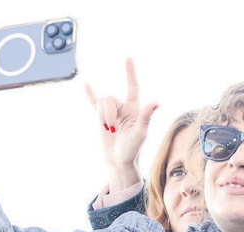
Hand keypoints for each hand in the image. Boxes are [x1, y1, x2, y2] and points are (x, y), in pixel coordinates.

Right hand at [84, 58, 158, 190]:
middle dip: (107, 113)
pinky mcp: (102, 118)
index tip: (128, 59)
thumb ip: (146, 116)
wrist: (119, 161)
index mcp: (135, 109)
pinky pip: (95, 104)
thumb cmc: (132, 149)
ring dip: (102, 117)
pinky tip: (87, 85)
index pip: (132, 87)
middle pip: (109, 98)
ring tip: (109, 130)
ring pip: (101, 103)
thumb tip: (157, 102)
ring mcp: (112, 113)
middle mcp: (124, 108)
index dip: (130, 73)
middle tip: (113, 129)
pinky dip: (91, 95)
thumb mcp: (140, 132)